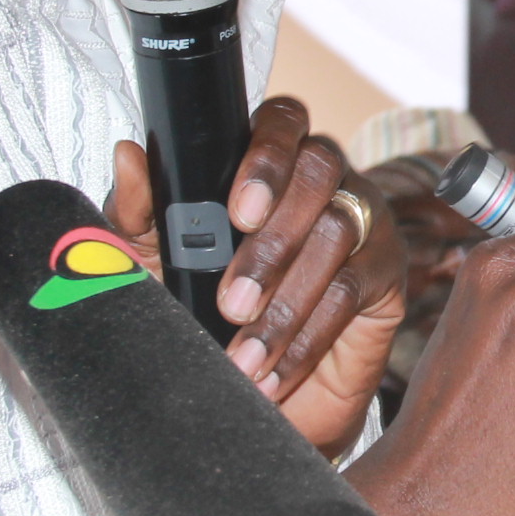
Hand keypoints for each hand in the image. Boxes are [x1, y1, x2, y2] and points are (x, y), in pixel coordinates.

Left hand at [107, 98, 402, 455]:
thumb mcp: (157, 263)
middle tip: (232, 302)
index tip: (239, 212)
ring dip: (285, 302)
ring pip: (337, 233)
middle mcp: (324, 180)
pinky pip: (352, 292)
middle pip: (318, 171)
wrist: (252, 393)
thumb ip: (142, 211)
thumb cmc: (203, 311)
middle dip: (273, 240)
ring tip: (244, 354)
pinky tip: (272, 371)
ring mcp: (365, 221)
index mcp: (271, 162)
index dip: (266, 157)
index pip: (282, 121)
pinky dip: (306, 338)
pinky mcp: (386, 274)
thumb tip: (128, 155)